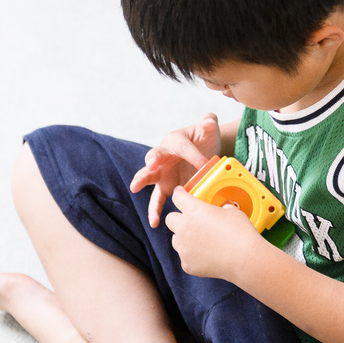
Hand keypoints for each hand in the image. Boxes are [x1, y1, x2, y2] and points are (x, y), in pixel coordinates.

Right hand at [130, 112, 222, 227]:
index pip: (183, 146)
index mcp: (175, 140)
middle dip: (152, 160)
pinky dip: (154, 210)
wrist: (205, 153)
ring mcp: (163, 173)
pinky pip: (157, 199)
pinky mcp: (166, 187)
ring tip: (134, 187)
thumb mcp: (208, 129)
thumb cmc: (204, 139)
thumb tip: (208, 120)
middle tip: (151, 165)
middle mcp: (164, 156)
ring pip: (149, 177)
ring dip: (141, 181)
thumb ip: (209, 122)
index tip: (204, 163)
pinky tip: (154, 222)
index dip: (193, 155)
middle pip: (154, 156)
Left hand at [165, 187, 260, 279]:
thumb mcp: (232, 211)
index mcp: (194, 211)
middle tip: (191, 220)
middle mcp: (184, 228)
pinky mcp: (187, 264)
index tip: (181, 194)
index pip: (177, 197)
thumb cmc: (240, 233)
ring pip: (176, 239)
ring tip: (200, 240)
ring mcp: (184, 248)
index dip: (179, 194)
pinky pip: (185, 256)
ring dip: (184, 237)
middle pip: (170, 219)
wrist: (245, 259)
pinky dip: (192, 255)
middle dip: (178, 218)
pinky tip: (207, 255)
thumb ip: (221, 207)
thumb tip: (223, 208)